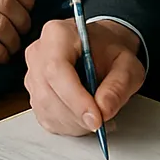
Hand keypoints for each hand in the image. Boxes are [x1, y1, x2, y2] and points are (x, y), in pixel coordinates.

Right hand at [24, 18, 143, 133]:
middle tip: (103, 120)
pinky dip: (67, 125)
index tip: (96, 119)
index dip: (75, 98)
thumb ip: (118, 86)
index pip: (56, 69)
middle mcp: (38, 52)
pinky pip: (45, 117)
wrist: (101, 49)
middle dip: (77, 116)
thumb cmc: (110, 52)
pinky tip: (83, 116)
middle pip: (48, 93)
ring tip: (96, 115)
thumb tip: (104, 110)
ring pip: (45, 108)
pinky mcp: (33, 92)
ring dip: (74, 123)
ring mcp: (32, 72)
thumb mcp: (127, 64)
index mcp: (58, 34)